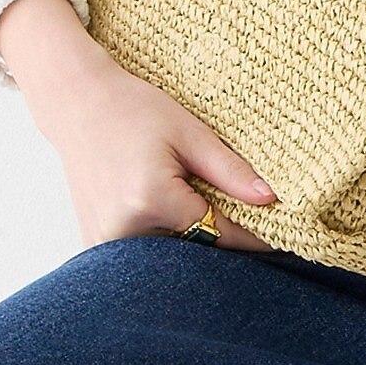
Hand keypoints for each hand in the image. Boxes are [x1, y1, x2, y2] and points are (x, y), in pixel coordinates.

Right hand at [25, 41, 280, 252]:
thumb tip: (272, 199)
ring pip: (171, 256)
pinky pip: (146, 254)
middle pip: (194, 252)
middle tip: (255, 227)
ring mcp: (103, 243)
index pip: (219, 234)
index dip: (256, 237)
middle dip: (225, 242)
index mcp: (151, 201)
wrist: (78, 107)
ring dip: (195, 243)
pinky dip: (168, 240)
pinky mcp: (95, 245)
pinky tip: (176, 216)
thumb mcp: (190, 133)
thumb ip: (230, 170)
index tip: (287, 237)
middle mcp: (123, 231)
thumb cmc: (135, 111)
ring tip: (213, 213)